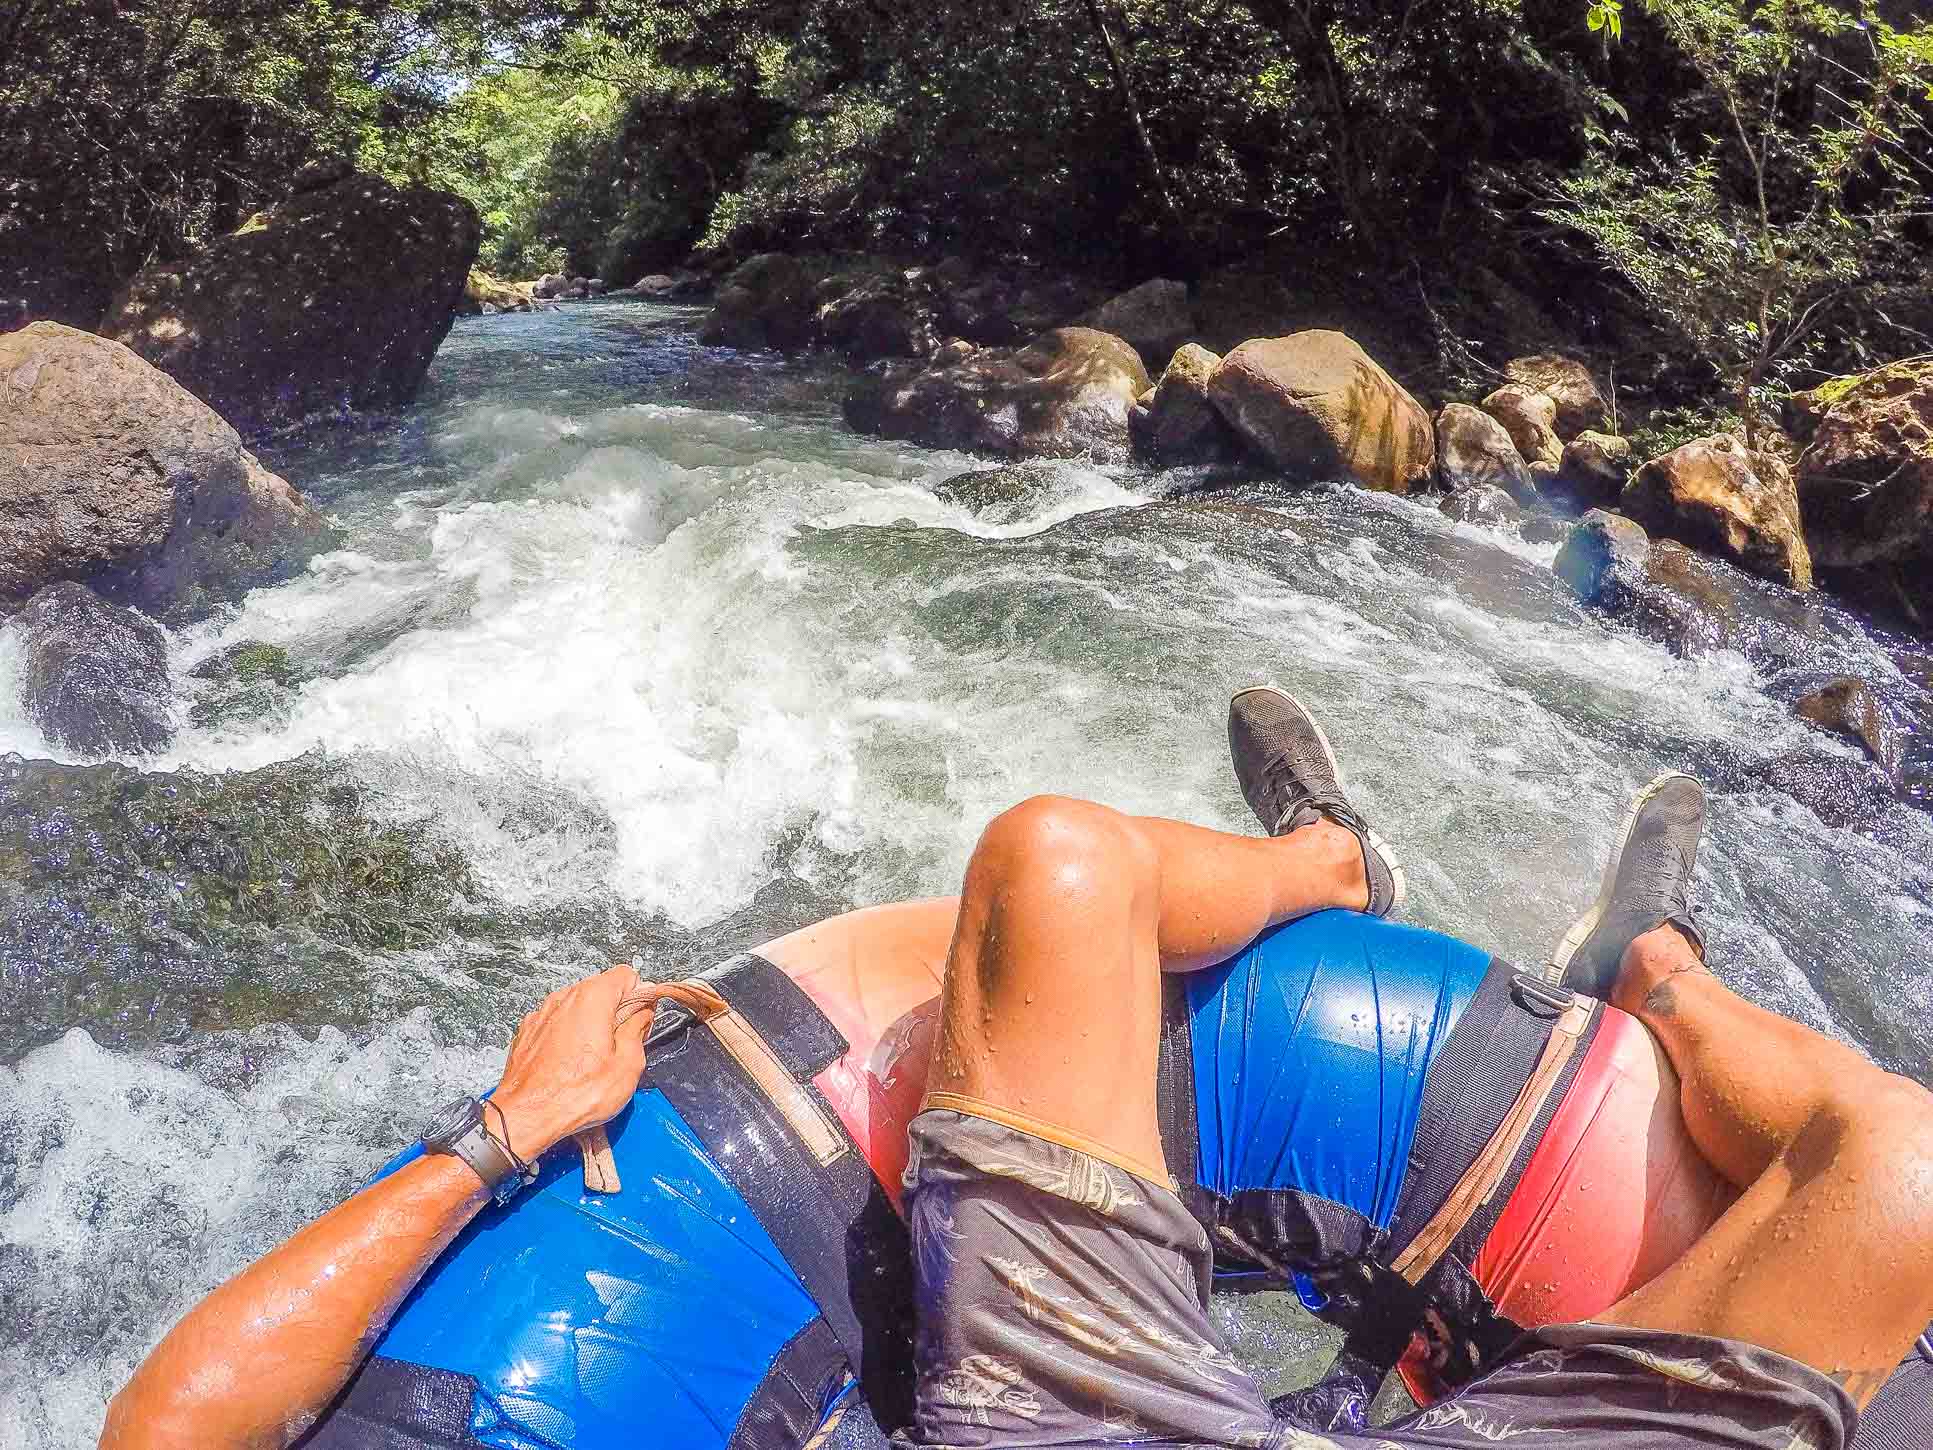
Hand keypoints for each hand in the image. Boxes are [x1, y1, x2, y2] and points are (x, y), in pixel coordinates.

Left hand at [488, 966, 653, 1160]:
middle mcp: (564, 998)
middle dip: (615, 1012)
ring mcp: (542, 1013)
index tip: (640, 1019)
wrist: (526, 1116)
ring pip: (577, 1007)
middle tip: (619, 1046)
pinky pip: (557, 1023)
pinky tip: (569, 1064)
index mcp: (592, 998)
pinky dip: (566, 1036)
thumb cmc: (573, 1095)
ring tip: (592, 1060)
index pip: (626, 974)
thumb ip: (639, 1029)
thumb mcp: (628, 1065)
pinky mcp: (528, 1031)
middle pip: (601, 989)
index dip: (639, 997)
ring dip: (590, 1025)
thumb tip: (642, 1014)